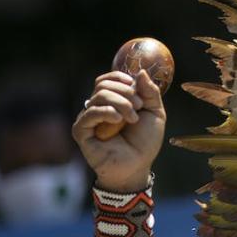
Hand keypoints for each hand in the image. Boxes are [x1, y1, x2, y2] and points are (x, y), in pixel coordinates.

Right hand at [72, 69, 165, 191]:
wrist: (138, 165)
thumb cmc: (145, 142)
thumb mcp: (155, 113)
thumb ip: (150, 92)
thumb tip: (140, 71)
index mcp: (113, 102)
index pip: (107, 80)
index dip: (120, 78)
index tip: (135, 86)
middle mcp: (98, 108)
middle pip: (104, 85)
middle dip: (125, 92)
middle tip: (138, 106)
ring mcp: (88, 119)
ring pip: (100, 96)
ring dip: (121, 103)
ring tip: (132, 118)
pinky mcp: (81, 130)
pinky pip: (90, 113)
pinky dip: (107, 112)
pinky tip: (118, 119)